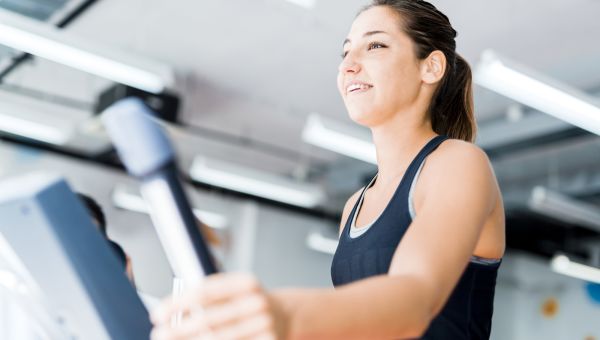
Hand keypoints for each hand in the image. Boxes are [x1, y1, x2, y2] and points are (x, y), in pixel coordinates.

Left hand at [151, 273, 287, 339]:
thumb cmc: (249, 302)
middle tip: (159, 333)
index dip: (178, 303)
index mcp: (246, 282)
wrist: (284, 315)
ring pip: (218, 338)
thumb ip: (209, 295)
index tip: (158, 313)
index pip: (205, 291)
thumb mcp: (235, 289)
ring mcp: (265, 324)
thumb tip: (174, 311)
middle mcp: (258, 302)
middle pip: (208, 319)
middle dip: (178, 329)